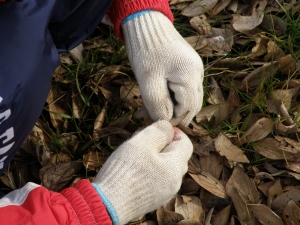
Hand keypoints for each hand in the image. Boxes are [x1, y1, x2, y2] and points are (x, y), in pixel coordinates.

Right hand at [93, 120, 192, 223]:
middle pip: (176, 156)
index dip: (174, 132)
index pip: (186, 143)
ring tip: (135, 153)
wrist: (108, 204)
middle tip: (143, 139)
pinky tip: (133, 169)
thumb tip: (169, 127)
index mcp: (176, 167)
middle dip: (162, 144)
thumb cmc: (126, 171)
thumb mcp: (143, 142)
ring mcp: (164, 193)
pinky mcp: (152, 199)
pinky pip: (156, 179)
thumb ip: (159, 131)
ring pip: (165, 168)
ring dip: (154, 157)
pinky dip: (149, 170)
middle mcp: (174, 182)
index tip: (157, 129)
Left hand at [122, 11, 203, 125]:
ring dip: (174, 106)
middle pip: (192, 104)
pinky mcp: (188, 68)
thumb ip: (158, 104)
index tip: (158, 122)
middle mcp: (198, 73)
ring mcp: (194, 70)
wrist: (147, 25)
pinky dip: (174, 96)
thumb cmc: (146, 52)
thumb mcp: (148, 81)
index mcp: (190, 76)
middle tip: (158, 118)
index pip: (188, 108)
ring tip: (156, 108)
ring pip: (189, 97)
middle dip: (176, 114)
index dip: (174, 119)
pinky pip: (185, 88)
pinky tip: (160, 97)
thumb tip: (165, 122)